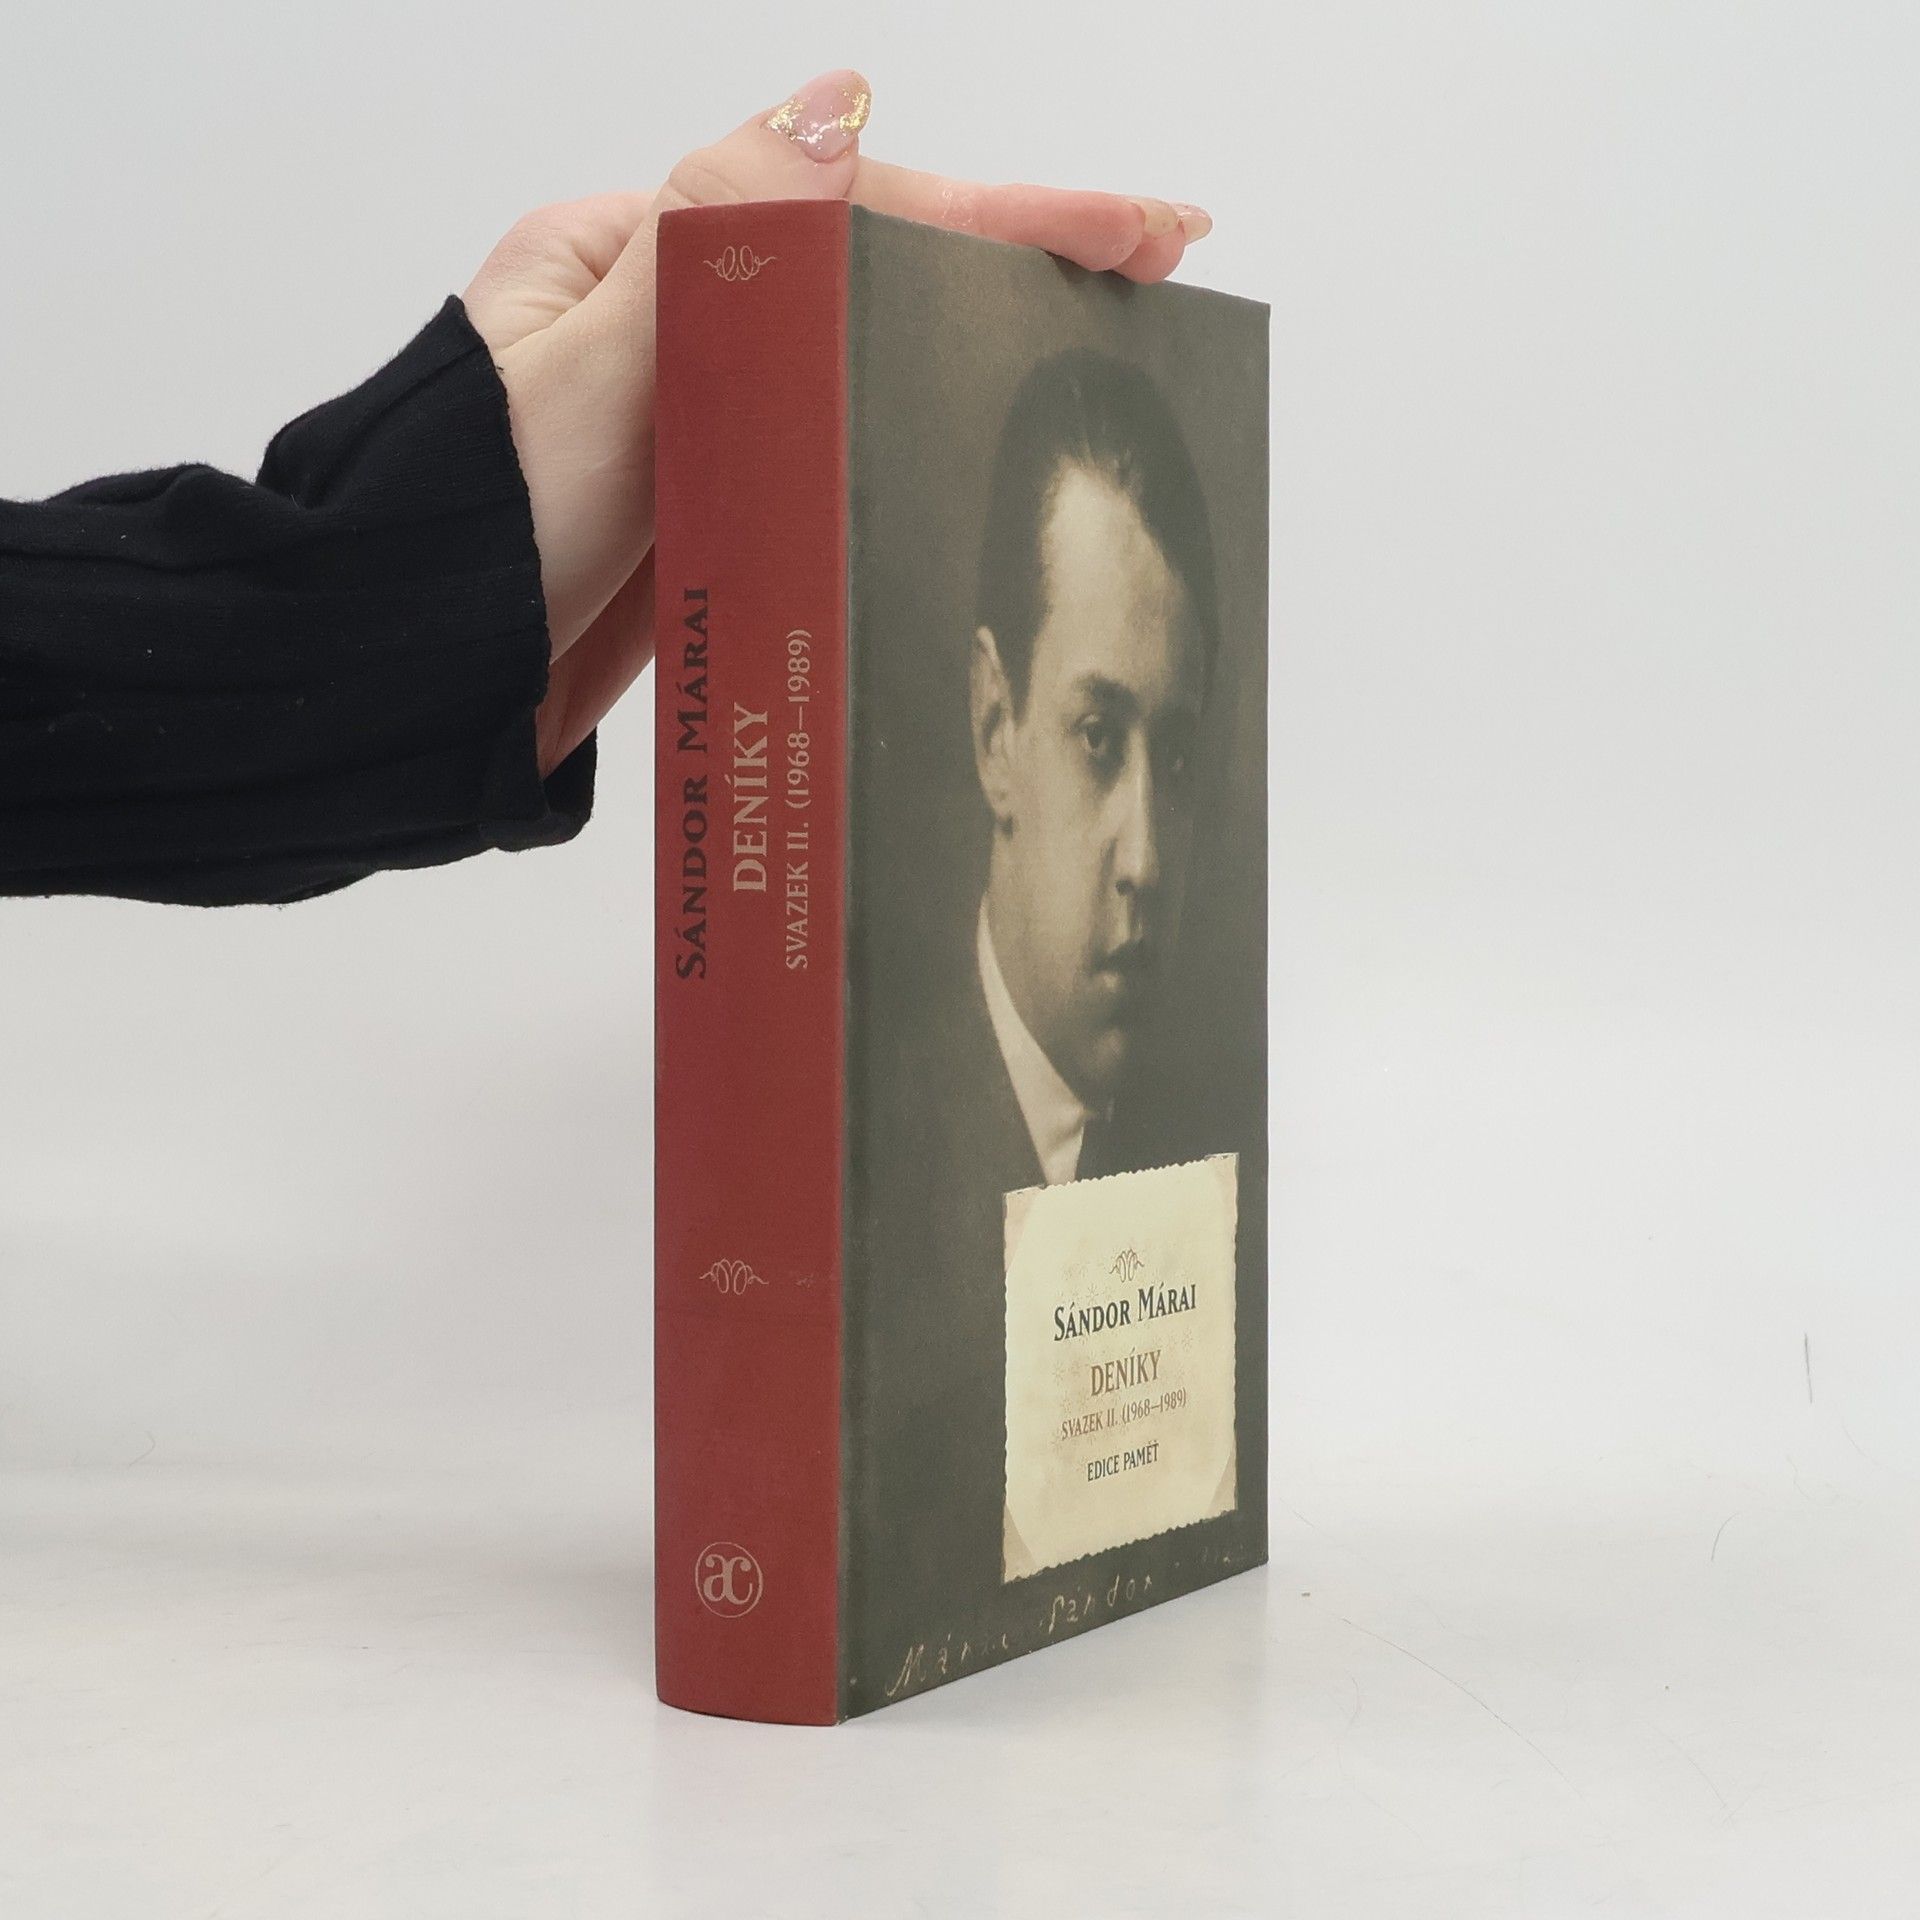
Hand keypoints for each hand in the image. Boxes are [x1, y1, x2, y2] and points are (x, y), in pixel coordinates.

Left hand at [460, 68, 1212, 778]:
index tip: (1131, 229)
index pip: (850, 212)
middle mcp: (672, 328)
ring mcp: (694, 422)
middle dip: (1014, 262)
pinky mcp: (704, 510)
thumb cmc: (467, 531)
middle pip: (871, 274)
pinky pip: (825, 454)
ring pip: (859, 362)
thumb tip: (831, 112)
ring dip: (974, 344)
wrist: (399, 682)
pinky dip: (909, 441)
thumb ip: (712, 246)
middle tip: (1153, 262)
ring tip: (1102, 345)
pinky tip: (980, 444)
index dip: (1003, 215)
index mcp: (638, 260)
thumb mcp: (589, 367)